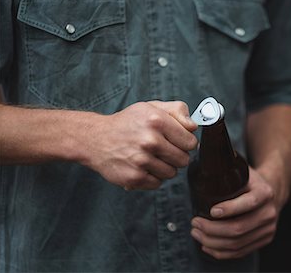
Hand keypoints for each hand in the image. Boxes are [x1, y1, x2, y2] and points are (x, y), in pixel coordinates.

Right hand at [80, 101, 197, 189]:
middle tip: (163, 150)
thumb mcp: (152, 107)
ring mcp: (141, 160)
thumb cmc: (128, 123)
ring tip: (151, 157)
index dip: (186, 142)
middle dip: (177, 156)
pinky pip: (158, 183)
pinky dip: (153, 177)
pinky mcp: (134, 177)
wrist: (96, 138)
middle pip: (184, 159)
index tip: (178, 141)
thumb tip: (194, 126)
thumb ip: (178, 110)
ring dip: (165, 167)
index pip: (190, 142)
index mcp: (157, 120)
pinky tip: (143, 166)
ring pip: (172, 173)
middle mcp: (149, 140)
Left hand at [190, 168, 282, 259]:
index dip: (229, 209)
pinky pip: (241, 252)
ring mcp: (268, 229)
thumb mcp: (242, 168)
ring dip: (212, 242)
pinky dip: (221, 252)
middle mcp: (270, 212)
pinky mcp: (264, 240)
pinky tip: (207, 246)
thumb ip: (224, 163)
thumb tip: (201, 150)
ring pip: (237, 243)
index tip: (210, 210)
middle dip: (212, 229)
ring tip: (196, 233)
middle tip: (194, 223)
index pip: (248, 203)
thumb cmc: (249, 179)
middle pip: (239, 228)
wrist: (272, 189)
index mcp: (265, 192)